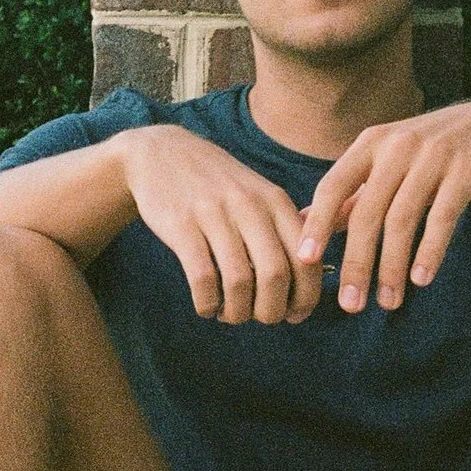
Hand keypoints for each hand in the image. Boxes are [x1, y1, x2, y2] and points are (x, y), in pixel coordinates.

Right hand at [119, 125, 323, 325]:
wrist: (162, 152)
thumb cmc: (218, 185)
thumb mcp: (258, 194)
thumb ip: (284, 231)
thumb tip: (308, 285)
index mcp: (275, 201)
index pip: (306, 259)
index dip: (306, 297)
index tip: (295, 315)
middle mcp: (249, 205)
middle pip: (275, 275)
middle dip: (271, 311)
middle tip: (260, 318)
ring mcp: (214, 214)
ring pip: (239, 282)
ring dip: (237, 312)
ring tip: (230, 314)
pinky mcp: (181, 225)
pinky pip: (202, 277)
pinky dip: (208, 304)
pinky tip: (207, 306)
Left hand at [299, 96, 470, 312]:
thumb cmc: (434, 151)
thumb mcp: (390, 162)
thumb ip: (351, 192)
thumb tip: (301, 220)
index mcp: (372, 143)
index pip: (334, 184)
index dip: (317, 222)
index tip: (305, 260)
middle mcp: (397, 146)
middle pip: (367, 212)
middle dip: (356, 261)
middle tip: (350, 304)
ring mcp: (433, 157)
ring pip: (402, 219)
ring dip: (391, 266)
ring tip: (388, 302)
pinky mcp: (466, 171)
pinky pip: (442, 217)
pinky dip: (429, 251)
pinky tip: (421, 279)